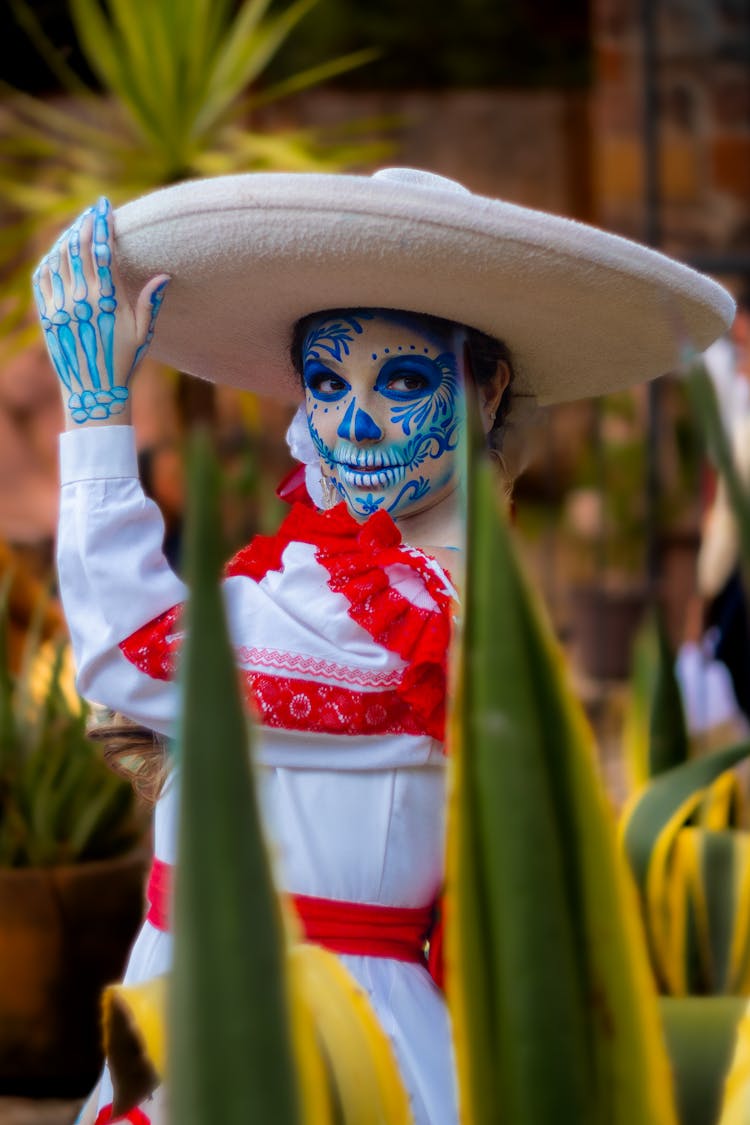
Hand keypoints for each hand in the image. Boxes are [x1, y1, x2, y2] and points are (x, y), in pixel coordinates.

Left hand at [33, 197, 168, 425]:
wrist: (93, 392)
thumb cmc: (123, 363)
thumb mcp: (143, 334)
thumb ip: (150, 303)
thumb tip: (164, 275)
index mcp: (107, 299)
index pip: (102, 249)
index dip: (103, 224)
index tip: (105, 206)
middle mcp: (81, 297)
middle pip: (78, 246)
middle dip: (85, 222)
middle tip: (92, 210)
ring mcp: (60, 304)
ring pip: (58, 257)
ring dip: (67, 237)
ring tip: (77, 227)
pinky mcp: (46, 313)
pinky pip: (42, 276)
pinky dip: (49, 259)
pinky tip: (57, 253)